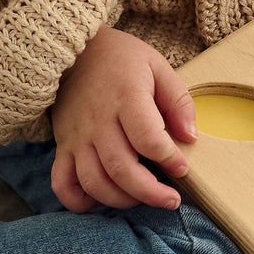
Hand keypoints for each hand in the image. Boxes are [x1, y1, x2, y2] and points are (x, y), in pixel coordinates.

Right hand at [50, 26, 196, 212]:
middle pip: (121, 168)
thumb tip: (190, 136)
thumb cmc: (121, 60)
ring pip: (95, 182)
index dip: (169, 159)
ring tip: (143, 199)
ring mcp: (77, 136)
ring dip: (121, 200)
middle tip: (171, 200)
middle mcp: (98, 121)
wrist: (74, 52)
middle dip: (150, 192)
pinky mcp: (62, 146)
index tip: (182, 167)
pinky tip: (101, 201)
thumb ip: (178, 101)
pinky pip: (63, 183)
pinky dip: (80, 202)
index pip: (148, 139)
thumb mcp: (157, 66)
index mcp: (126, 97)